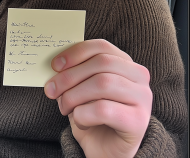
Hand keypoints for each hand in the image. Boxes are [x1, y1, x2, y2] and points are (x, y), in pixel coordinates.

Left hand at [44, 39, 151, 157]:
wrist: (105, 149)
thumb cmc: (91, 112)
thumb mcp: (81, 86)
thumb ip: (74, 71)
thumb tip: (55, 63)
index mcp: (125, 62)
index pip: (101, 47)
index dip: (76, 53)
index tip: (55, 65)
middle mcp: (139, 76)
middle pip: (101, 64)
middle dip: (70, 76)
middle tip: (51, 90)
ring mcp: (142, 98)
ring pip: (102, 84)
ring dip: (74, 96)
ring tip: (64, 107)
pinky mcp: (139, 121)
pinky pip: (103, 109)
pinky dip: (83, 114)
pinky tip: (81, 121)